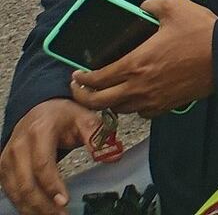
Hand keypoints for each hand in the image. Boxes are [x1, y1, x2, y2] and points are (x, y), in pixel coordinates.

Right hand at [0, 98, 101, 214]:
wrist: (40, 109)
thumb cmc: (62, 116)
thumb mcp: (84, 118)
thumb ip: (97, 136)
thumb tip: (111, 156)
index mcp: (40, 131)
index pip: (43, 164)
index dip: (52, 185)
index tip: (64, 200)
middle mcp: (19, 145)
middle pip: (26, 183)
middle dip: (42, 204)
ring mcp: (8, 158)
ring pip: (15, 191)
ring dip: (32, 208)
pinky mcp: (4, 167)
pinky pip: (9, 191)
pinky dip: (22, 204)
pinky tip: (37, 212)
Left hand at [70, 0, 215, 117]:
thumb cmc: (202, 32)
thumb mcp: (176, 7)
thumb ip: (152, 5)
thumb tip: (142, 6)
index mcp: (135, 63)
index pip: (96, 79)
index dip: (81, 78)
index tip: (76, 74)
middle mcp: (139, 87)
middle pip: (100, 101)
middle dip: (84, 96)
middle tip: (80, 88)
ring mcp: (154, 99)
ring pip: (119, 109)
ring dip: (108, 102)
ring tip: (106, 93)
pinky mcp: (169, 106)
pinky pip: (142, 113)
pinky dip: (134, 108)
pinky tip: (137, 97)